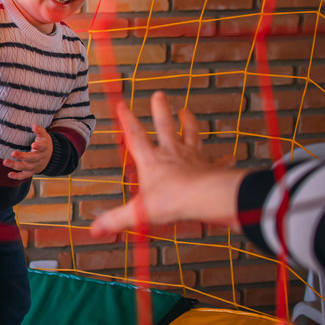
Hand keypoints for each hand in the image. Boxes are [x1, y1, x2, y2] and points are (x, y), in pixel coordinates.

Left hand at [3, 124, 52, 179]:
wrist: (50, 158)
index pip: (42, 148)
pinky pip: (24, 176)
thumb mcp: (44, 136)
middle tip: (13, 153)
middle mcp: (39, 159)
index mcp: (43, 149)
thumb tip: (34, 125)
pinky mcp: (31, 172)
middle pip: (31, 159)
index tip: (34, 144)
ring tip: (5, 162)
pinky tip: (9, 175)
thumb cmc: (44, 144)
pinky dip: (17, 176)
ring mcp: (35, 166)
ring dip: (15, 166)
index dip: (39, 146)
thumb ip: (39, 130)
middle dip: (22, 157)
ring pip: (26, 168)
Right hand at [90, 91, 246, 236]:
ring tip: (186, 111)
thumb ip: (116, 219)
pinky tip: (230, 156)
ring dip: (189, 122)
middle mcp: (172, 154)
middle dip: (161, 110)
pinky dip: (223, 159)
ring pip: (191, 134)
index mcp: (152, 161)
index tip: (121, 104)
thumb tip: (94, 230)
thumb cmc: (172, 201)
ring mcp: (192, 158)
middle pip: (165, 126)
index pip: (135, 136)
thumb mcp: (139, 212)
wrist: (205, 198)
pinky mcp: (210, 167)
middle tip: (159, 94)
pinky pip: (217, 162)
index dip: (127, 120)